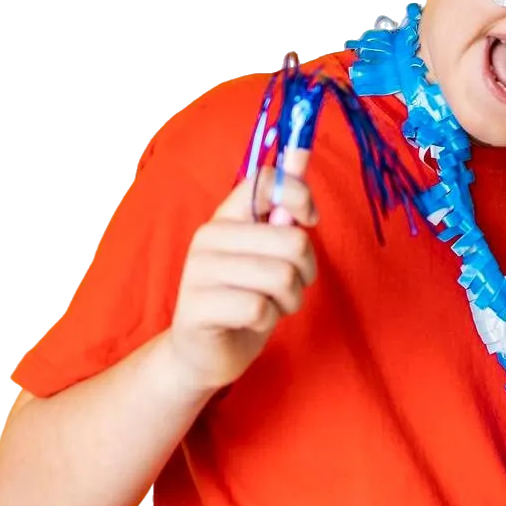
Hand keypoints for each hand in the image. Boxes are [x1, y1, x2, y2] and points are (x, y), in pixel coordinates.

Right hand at [166, 152, 317, 391]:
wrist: (206, 352)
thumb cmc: (247, 296)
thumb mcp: (270, 251)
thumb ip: (283, 209)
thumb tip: (300, 154)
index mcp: (227, 217)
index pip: (266, 181)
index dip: (300, 196)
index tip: (310, 219)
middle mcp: (208, 237)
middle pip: (292, 240)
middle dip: (306, 270)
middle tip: (289, 285)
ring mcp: (198, 271)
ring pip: (281, 276)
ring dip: (290, 298)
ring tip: (272, 304)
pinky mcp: (196, 307)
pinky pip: (260, 308)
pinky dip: (269, 319)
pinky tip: (253, 322)